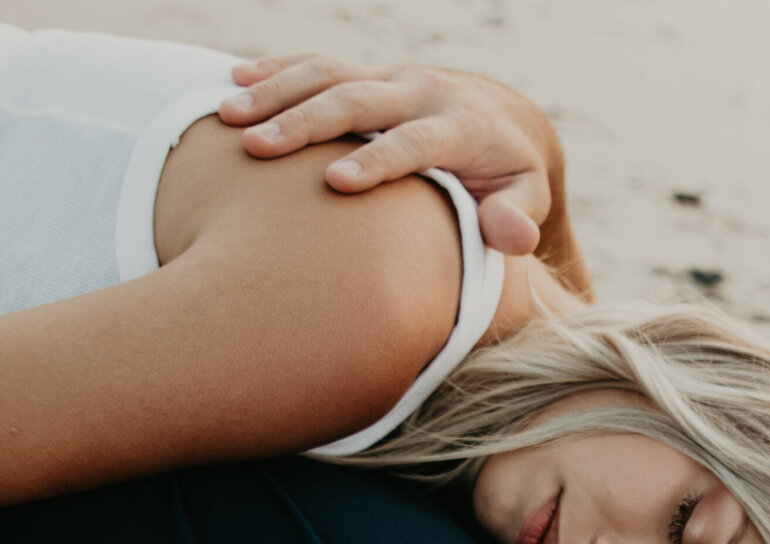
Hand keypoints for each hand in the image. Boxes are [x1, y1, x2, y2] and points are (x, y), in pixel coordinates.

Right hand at [219, 56, 559, 255]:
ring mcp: (390, 79)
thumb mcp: (525, 198)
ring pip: (329, 74)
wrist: (501, 120)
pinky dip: (276, 70)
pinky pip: (317, 64)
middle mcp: (420, 92)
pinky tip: (233, 83)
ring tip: (229, 119)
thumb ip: (518, 218)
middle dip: (306, 122)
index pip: (415, 141)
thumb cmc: (507, 178)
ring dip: (277, 92)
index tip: (336, 183)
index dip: (377, 160)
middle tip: (256, 147)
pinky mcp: (367, 75)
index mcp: (458, 127)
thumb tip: (513, 237)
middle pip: (359, 100)